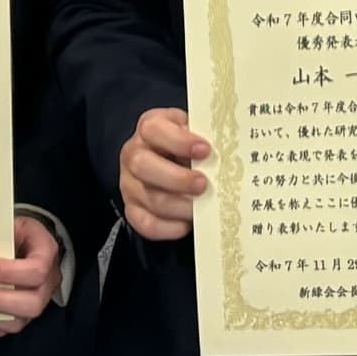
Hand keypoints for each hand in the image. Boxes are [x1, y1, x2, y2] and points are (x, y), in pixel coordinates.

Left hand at [0, 213, 61, 336]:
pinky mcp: (24, 316)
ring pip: (18, 322)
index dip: (6, 271)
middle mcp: (49, 284)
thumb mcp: (14, 224)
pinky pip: (6, 330)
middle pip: (31, 304)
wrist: (30, 244)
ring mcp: (38, 303)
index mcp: (48, 255)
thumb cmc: (20, 234)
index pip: (35, 271)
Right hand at [120, 107, 210, 242]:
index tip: (206, 150)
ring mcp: (129, 183)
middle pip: (143, 166)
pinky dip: (168, 228)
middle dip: (177, 178)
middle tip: (204, 184)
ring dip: (180, 206)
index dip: (179, 141)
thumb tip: (227, 152)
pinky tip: (187, 224)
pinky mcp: (132, 209)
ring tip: (202, 207)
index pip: (154, 130)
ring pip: (150, 198)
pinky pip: (145, 224)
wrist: (168, 160)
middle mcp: (133, 154)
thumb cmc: (185, 145)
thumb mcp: (192, 131)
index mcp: (149, 127)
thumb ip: (202, 136)